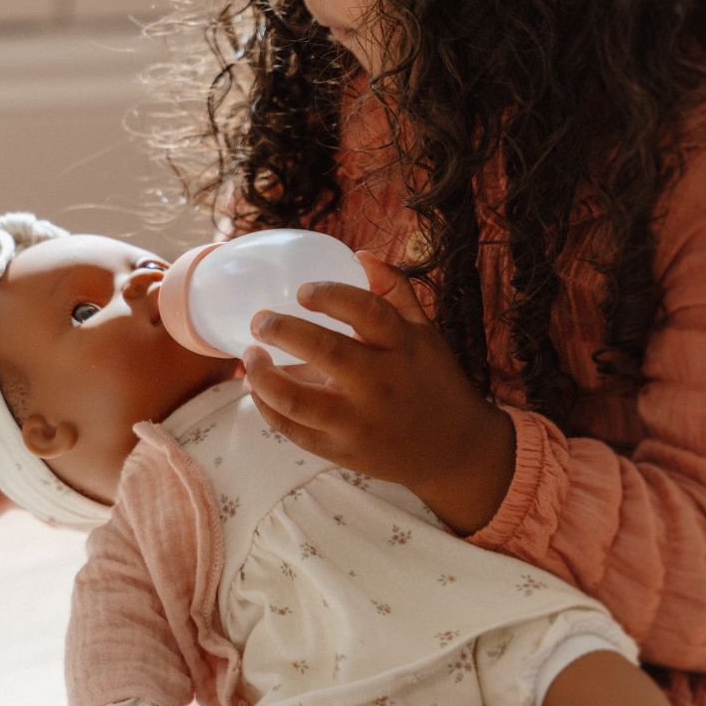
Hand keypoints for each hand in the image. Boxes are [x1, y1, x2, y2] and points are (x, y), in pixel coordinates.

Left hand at [242, 252, 515, 533]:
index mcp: (402, 346)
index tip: (303, 291)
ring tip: (250, 356)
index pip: (367, 311)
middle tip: (259, 321)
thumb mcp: (424, 333)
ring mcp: (360, 421)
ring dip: (263, 376)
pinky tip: (257, 388)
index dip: (330, 296)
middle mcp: (381, 383)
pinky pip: (294, 431)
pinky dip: (267, 408)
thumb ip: (395, 291)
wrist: (455, 451)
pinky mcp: (342, 451)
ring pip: (298, 400)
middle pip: (326, 351)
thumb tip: (360, 254)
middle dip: (282, 330)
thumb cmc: (433, 380)